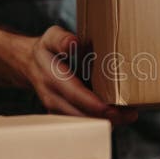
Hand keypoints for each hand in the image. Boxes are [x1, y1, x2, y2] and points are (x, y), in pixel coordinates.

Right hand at [22, 25, 136, 124]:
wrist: (28, 64)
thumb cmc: (46, 49)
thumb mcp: (51, 37)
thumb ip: (61, 39)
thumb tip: (72, 43)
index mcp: (51, 77)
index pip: (73, 94)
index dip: (92, 103)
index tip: (111, 108)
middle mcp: (52, 97)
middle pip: (80, 114)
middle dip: (106, 117)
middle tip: (131, 115)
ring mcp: (56, 109)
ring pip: (82, 121)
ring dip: (106, 121)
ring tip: (129, 116)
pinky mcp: (62, 114)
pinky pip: (81, 121)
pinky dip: (99, 120)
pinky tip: (118, 117)